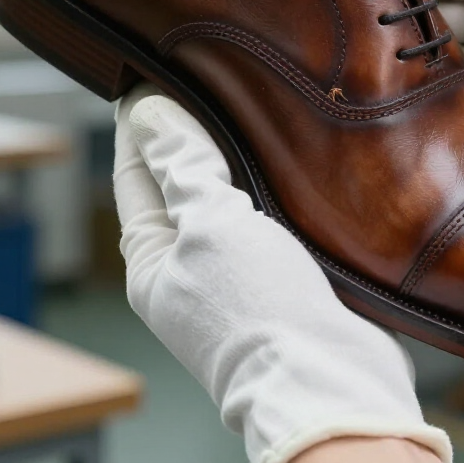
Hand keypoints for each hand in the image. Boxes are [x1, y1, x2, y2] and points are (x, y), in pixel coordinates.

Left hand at [113, 84, 451, 462]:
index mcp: (154, 263)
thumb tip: (150, 117)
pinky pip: (264, 226)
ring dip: (228, 167)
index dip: (139, 129)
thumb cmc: (257, 309)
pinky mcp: (280, 284)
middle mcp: (188, 275)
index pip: (135, 178)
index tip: (141, 81)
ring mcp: (234, 283)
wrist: (328, 380)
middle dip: (180, 144)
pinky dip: (267, 193)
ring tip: (236, 118)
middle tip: (188, 87)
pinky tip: (285, 170)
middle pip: (175, 193)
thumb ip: (182, 169)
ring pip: (224, 209)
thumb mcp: (210, 224)